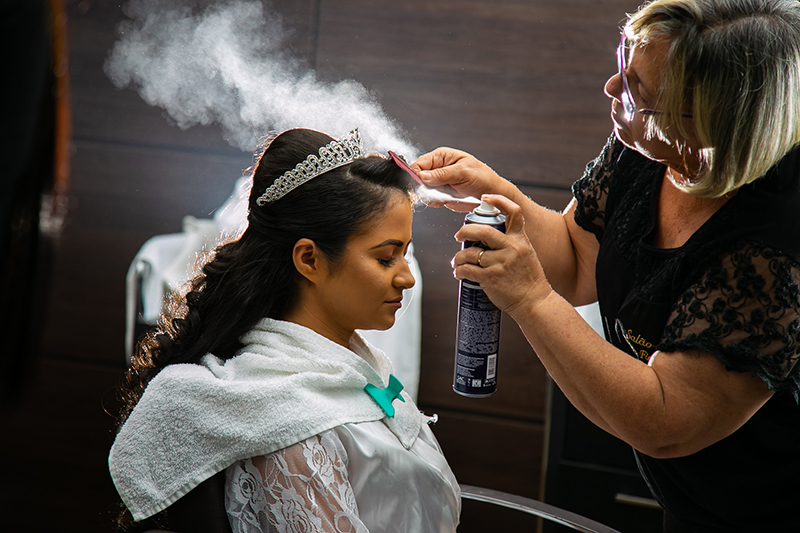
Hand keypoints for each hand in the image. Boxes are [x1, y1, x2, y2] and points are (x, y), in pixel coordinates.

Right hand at [412, 148, 505, 211]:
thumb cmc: (482, 178)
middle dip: (422, 186)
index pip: (419, 163)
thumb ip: (442, 174)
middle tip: (434, 191)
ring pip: (422, 189)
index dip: (416, 174)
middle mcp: (437, 168)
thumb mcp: (463, 173)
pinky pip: (429, 199)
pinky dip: (433, 202)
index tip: (420, 184)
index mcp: (441, 156)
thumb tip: (423, 176)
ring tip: (442, 195)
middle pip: (417, 177)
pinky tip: (443, 201)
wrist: (490, 195)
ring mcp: (438, 182)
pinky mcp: (440, 194)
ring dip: (428, 195)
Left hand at [452, 195, 552, 317]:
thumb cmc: (529, 280)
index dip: (498, 200)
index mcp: (521, 240)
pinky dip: (459, 271)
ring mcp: (500, 263)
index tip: (485, 197)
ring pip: (470, 253)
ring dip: (459, 258)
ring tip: (457, 262)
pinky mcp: (491, 278)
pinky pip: (467, 270)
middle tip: (458, 236)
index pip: (514, 212)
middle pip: (483, 231)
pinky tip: (459, 273)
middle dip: (465, 231)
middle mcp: (511, 248)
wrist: (535, 302)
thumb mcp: (527, 255)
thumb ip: (512, 244)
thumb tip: (489, 238)